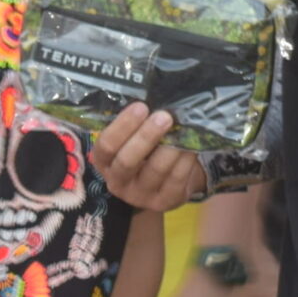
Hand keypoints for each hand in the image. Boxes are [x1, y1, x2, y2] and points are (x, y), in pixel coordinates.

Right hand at [91, 103, 205, 212]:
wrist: (164, 180)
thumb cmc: (145, 150)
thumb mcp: (132, 138)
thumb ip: (135, 123)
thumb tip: (152, 94)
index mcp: (105, 162)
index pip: (106, 146)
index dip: (122, 127)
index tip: (141, 107)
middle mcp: (118, 182)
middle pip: (127, 161)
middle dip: (146, 137)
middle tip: (164, 117)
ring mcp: (141, 195)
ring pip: (155, 171)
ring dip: (170, 148)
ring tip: (182, 129)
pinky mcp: (164, 202)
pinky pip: (176, 180)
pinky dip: (185, 161)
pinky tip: (192, 146)